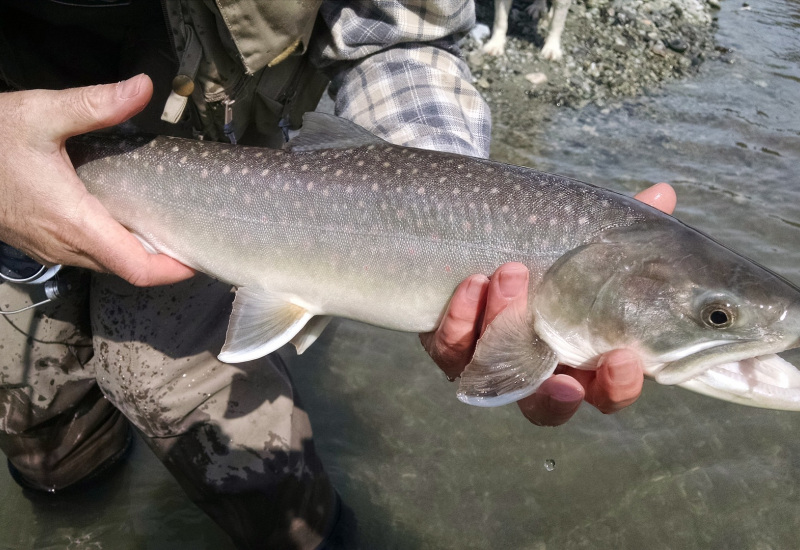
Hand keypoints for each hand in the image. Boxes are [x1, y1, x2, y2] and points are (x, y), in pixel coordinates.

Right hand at [0, 74, 193, 285]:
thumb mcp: (43, 114)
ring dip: (137, 254)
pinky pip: (87, 256)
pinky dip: (113, 247)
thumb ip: (96, 104)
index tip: (198, 257)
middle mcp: (65, 245)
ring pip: (106, 264)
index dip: (172, 270)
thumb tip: (143, 88)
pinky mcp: (41, 244)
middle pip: (127, 269)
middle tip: (191, 236)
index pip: (135, 268)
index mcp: (75, 222)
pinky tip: (125, 222)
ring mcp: (50, 249)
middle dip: (163, 261)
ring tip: (166, 229)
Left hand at [420, 183, 676, 425]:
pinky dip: (462, 319)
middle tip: (564, 366)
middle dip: (558, 395)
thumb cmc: (546, 253)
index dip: (617, 386)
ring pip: (494, 374)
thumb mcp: (585, 239)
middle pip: (547, 407)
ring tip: (512, 273)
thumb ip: (620, 229)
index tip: (623, 358)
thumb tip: (663, 193)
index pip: (606, 392)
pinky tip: (473, 281)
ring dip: (503, 329)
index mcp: (580, 358)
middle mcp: (534, 372)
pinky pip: (450, 348)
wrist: (476, 239)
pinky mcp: (450, 346)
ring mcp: (489, 363)